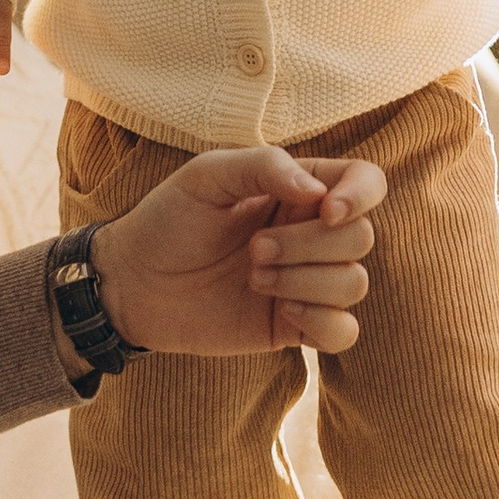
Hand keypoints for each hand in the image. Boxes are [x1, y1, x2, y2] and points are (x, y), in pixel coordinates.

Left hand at [93, 147, 384, 358]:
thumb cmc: (167, 220)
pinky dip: (322, 322)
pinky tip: (283, 312)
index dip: (361, 194)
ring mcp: (307, 282)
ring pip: (353, 284)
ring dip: (304, 282)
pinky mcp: (296, 326)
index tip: (325, 209)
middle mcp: (311, 234)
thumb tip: (319, 193)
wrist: (133, 285)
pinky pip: (345, 332)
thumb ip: (264, 166)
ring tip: (253, 277)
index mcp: (299, 190)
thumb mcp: (206, 176)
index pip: (365, 181)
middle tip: (253, 249)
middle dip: (307, 246)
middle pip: (360, 238)